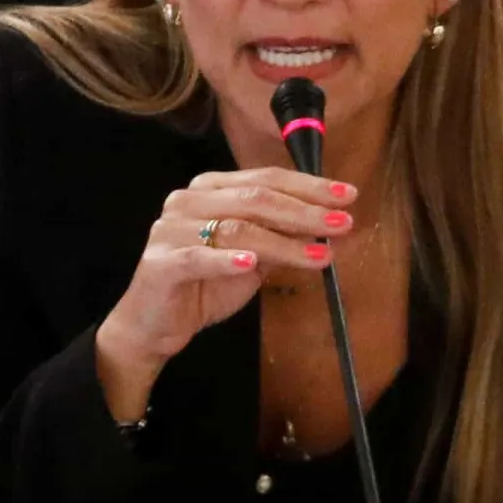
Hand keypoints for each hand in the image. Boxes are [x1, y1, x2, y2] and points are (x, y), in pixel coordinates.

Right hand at [94, 168, 356, 417]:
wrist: (155, 323)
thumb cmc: (205, 284)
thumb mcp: (254, 258)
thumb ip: (284, 239)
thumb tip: (332, 226)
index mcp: (211, 189)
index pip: (266, 178)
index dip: (309, 186)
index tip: (347, 196)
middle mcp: (189, 200)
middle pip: (255, 198)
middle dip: (305, 211)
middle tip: (343, 223)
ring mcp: (171, 229)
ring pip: (236, 227)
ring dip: (284, 242)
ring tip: (319, 254)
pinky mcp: (160, 262)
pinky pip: (198, 257)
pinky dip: (227, 260)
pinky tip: (251, 264)